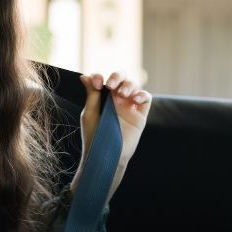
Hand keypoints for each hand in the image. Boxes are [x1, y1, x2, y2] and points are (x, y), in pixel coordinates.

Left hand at [76, 71, 151, 198]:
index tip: (96, 83)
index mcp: (102, 97)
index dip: (100, 76)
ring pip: (134, 85)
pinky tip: (134, 99)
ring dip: (129, 85)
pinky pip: (146, 98)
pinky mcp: (140, 115)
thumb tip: (85, 76)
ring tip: (122, 94)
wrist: (105, 155)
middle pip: (122, 77)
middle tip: (111, 85)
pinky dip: (142, 94)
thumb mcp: (90, 113)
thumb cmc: (94, 136)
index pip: (103, 79)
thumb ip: (91, 94)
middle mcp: (116, 99)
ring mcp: (129, 106)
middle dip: (117, 76)